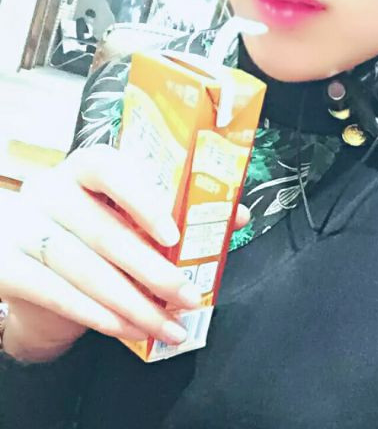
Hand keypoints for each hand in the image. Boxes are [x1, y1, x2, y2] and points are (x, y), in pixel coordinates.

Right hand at [0, 145, 248, 361]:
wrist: (37, 268)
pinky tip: (127, 328)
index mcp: (86, 167)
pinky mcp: (6, 265)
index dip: (142, 201)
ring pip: (83, 269)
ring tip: (169, 324)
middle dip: (153, 272)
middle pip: (104, 232)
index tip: (174, 235)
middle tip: (189, 295)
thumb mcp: (134, 215)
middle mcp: (51, 189)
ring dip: (132, 303)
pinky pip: (55, 293)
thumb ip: (182, 211)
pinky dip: (95, 314)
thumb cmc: (99, 233)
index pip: (110, 169)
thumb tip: (237, 215)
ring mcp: (23, 225)